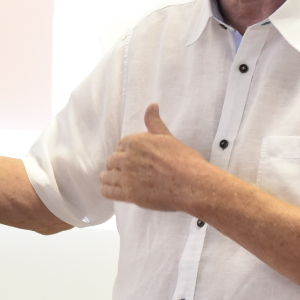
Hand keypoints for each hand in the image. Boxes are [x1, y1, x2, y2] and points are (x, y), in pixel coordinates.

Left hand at [99, 104, 214, 211]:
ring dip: (109, 177)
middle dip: (117, 164)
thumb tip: (152, 106)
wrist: (191, 183)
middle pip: (112, 160)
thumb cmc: (184, 160)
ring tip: (111, 179)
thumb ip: (154, 123)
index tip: (130, 157)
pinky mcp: (129, 194)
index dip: (125, 151)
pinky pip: (108, 192)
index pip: (121, 145)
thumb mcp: (167, 137)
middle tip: (123, 170)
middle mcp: (127, 158)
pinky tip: (108, 190)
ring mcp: (126, 177)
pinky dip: (107, 190)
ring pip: (107, 176)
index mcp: (135, 142)